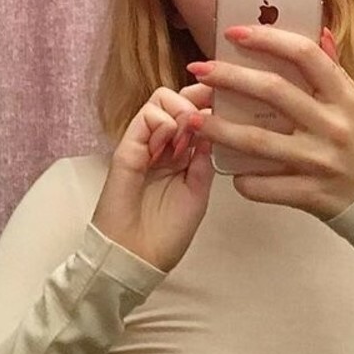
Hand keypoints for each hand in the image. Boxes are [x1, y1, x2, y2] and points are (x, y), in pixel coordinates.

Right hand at [91, 83, 214, 271]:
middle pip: (176, 97)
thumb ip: (204, 157)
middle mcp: (162, 143)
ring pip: (160, 99)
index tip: (227, 101)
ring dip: (180, 113)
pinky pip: (144, 118)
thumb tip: (213, 123)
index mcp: (180, 153)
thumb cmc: (167, 232)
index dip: (208, 101)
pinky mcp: (127, 149)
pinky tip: (169, 149)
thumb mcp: (198, 191)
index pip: (193, 112)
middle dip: (196, 99)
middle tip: (205, 121)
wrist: (137, 257)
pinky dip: (163, 125)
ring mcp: (143, 143)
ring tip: (185, 143)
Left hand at [187, 26, 353, 219]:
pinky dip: (241, 178)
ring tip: (192, 119)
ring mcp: (319, 162)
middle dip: (229, 77)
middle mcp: (332, 127)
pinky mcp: (308, 194)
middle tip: (199, 70)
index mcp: (345, 98)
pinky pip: (264, 186)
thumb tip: (319, 32)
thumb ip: (336, 71)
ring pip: (258, 141)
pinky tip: (226, 169)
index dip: (269, 39)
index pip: (305, 56)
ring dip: (219, 128)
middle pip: (273, 92)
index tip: (235, 33)